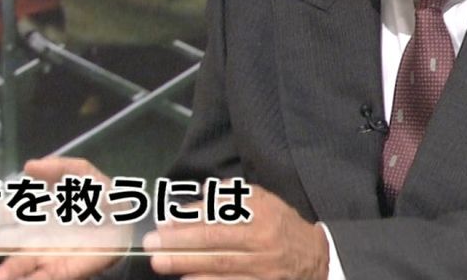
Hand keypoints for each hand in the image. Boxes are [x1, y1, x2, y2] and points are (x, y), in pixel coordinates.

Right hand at [0, 157, 130, 279]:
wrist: (124, 222)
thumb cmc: (98, 195)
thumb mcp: (83, 174)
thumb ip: (59, 167)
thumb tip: (29, 165)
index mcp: (35, 210)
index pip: (9, 214)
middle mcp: (34, 234)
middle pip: (8, 243)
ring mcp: (46, 254)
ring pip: (22, 265)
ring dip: (9, 272)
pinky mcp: (61, 270)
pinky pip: (45, 278)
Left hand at [144, 183, 328, 279]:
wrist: (315, 258)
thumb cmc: (282, 226)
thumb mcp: (265, 201)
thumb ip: (232, 198)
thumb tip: (197, 200)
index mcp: (263, 213)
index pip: (221, 215)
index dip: (190, 219)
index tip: (165, 222)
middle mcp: (263, 240)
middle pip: (216, 241)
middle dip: (180, 243)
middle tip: (152, 245)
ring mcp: (263, 267)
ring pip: (220, 265)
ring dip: (187, 265)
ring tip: (160, 263)